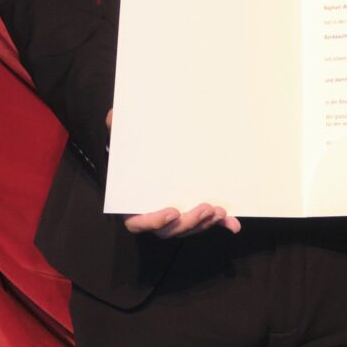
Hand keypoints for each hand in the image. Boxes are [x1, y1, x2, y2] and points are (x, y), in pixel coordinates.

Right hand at [104, 114, 240, 234]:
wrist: (147, 156)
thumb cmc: (132, 154)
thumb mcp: (123, 141)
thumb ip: (117, 131)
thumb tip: (113, 116)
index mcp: (132, 204)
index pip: (139, 223)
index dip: (154, 222)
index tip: (171, 212)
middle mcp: (153, 215)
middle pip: (169, 230)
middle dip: (189, 222)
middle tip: (205, 208)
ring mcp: (174, 217)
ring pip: (188, 228)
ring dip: (204, 223)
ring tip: (218, 211)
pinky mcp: (192, 213)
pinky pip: (206, 222)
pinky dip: (221, 225)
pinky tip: (234, 225)